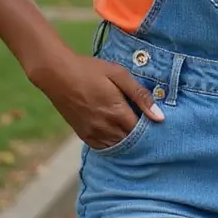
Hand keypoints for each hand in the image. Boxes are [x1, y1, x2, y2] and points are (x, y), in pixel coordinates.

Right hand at [30, 51, 164, 149]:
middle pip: (131, 141)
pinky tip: (117, 132)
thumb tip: (160, 117)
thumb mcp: (119, 75)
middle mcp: (105, 127)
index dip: (151, 127)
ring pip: (118, 146)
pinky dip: (113, 143)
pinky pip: (103, 147)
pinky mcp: (83, 135)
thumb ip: (140, 95)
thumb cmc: (90, 70)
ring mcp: (93, 133)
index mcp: (117, 112)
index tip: (156, 121)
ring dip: (127, 140)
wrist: (57, 74)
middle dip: (141, 136)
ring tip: (133, 128)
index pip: (142, 131)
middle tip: (147, 126)